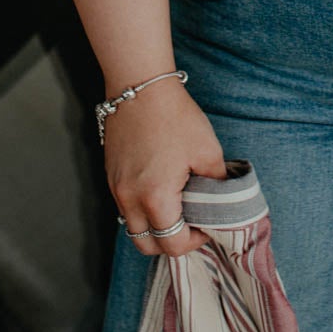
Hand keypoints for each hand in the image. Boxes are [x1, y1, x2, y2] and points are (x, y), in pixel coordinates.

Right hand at [106, 74, 227, 256]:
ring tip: (176, 208)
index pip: (173, 245)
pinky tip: (159, 190)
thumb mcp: (207, 151)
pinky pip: (124, 206)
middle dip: (170, 242)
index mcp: (155, 197)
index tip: (207, 226)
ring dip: (154, 227)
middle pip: (146, 245)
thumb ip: (216, 183)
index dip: (195, 242)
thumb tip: (222, 201)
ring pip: (132, 227)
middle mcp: (129, 199)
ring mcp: (115, 188)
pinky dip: (141, 209)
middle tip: (190, 225)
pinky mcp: (110, 175)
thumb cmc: (175, 116)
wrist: (140, 86)